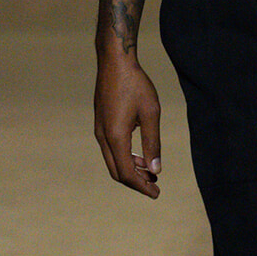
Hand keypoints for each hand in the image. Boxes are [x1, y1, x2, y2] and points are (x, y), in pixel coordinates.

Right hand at [94, 53, 161, 198]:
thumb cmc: (136, 84)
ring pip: (113, 161)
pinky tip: (139, 155)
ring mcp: (99, 130)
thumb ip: (153, 143)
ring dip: (130, 170)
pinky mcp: (100, 123)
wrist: (115, 62)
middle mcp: (103, 136)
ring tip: (150, 172)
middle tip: (154, 187)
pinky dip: (125, 158)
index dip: (142, 187)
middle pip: (117, 171)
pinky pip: (111, 149)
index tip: (157, 193)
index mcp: (115, 136)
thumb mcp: (150, 113)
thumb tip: (155, 169)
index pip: (126, 173)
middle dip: (136, 182)